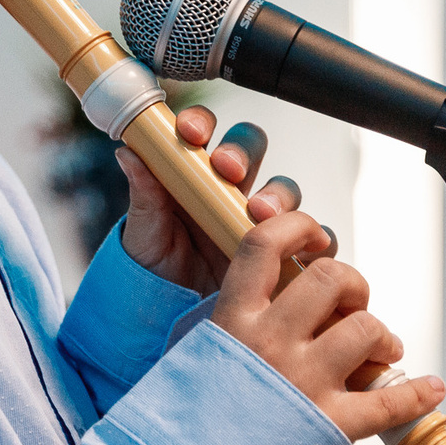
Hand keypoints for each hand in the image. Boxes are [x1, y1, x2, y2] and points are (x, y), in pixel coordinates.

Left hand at [116, 108, 306, 296]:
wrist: (172, 320)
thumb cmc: (156, 271)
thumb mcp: (144, 235)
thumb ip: (144, 194)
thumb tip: (129, 152)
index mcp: (192, 174)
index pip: (202, 132)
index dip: (201, 124)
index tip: (191, 133)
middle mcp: (229, 189)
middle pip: (250, 148)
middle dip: (242, 152)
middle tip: (228, 169)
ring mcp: (259, 218)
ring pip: (283, 188)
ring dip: (276, 194)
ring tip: (259, 214)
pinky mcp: (285, 251)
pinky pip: (313, 236)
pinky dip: (316, 237)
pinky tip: (303, 245)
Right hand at [211, 209, 444, 441]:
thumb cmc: (189, 425)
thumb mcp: (196, 357)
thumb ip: (232, 326)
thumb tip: (265, 301)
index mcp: (233, 320)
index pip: (264, 245)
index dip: (296, 228)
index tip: (314, 239)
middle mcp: (270, 342)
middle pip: (330, 278)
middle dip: (353, 284)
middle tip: (353, 305)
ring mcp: (302, 381)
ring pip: (365, 328)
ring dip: (383, 335)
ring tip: (383, 350)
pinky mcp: (328, 424)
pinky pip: (388, 402)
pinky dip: (418, 395)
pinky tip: (431, 389)